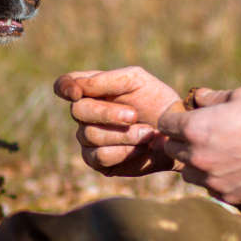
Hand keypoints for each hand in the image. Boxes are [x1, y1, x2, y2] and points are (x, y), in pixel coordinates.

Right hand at [54, 67, 183, 176]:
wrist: (175, 132)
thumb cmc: (155, 101)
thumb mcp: (135, 80)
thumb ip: (106, 80)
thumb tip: (77, 89)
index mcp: (91, 89)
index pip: (64, 84)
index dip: (65, 87)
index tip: (77, 93)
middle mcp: (85, 113)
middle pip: (78, 111)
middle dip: (107, 113)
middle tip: (133, 115)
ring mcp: (88, 137)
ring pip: (90, 135)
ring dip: (123, 135)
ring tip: (147, 133)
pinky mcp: (97, 161)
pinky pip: (99, 156)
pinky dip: (123, 151)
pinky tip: (141, 148)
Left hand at [157, 86, 240, 204]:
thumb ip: (213, 97)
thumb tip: (198, 97)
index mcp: (195, 128)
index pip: (165, 124)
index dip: (174, 119)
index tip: (185, 118)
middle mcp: (196, 156)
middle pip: (171, 149)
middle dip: (181, 141)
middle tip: (203, 135)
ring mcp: (210, 179)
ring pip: (187, 173)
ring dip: (195, 164)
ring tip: (217, 155)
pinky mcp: (225, 196)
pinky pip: (209, 189)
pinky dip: (214, 180)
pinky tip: (233, 171)